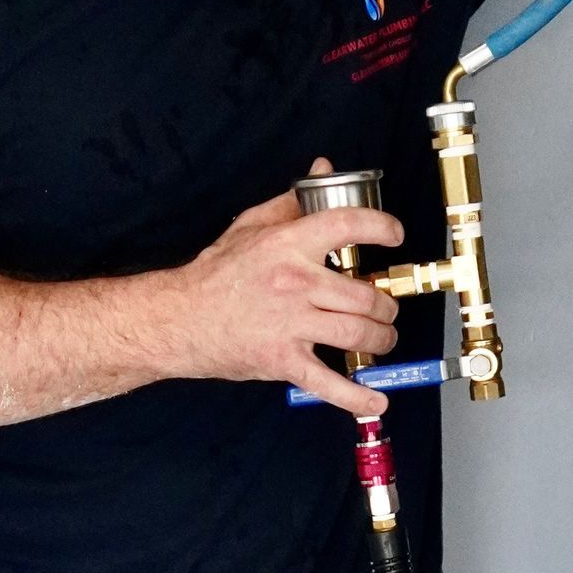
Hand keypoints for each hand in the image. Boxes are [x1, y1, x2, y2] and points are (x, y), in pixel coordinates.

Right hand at [168, 158, 402, 413]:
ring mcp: (289, 325)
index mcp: (288, 245)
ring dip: (381, 339)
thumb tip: (321, 169)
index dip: (381, 227)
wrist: (178, 319)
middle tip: (385, 308)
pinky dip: (356, 396)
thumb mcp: (251, 227)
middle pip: (364, 295)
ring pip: (358, 334)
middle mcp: (294, 283)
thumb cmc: (215, 274)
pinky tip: (376, 402)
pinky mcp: (282, 361)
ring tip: (381, 338)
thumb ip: (291, 201)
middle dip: (386, 305)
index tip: (394, 235)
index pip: (348, 226)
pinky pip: (327, 382)